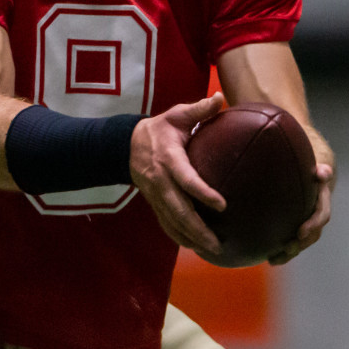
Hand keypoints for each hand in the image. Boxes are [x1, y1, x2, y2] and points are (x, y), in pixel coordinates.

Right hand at [129, 93, 225, 256]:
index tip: (222, 205)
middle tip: (218, 242)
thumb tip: (220, 98)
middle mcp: (160, 180)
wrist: (126, 144)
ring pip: (172, 221)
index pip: (186, 178)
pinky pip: (166, 223)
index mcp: (168, 158)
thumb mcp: (176, 115)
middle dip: (197, 228)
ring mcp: (155, 194)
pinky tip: (196, 247)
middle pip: (178, 209)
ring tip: (212, 250)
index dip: (202, 193)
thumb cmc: (160, 129)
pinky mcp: (154, 202)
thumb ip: (198, 110)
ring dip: (190, 237)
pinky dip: (180, 237)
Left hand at [267, 160, 333, 264]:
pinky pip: (291, 241)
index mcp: (322, 201)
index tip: (300, 233)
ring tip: (272, 260)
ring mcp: (308, 223)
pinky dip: (282, 251)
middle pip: (312, 234)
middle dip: (300, 244)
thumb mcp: (316, 166)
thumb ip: (321, 171)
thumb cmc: (311, 168)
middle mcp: (317, 215)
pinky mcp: (297, 227)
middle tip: (285, 249)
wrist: (316, 174)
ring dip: (289, 253)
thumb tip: (323, 172)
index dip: (312, 225)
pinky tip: (267, 259)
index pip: (321, 215)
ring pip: (301, 242)